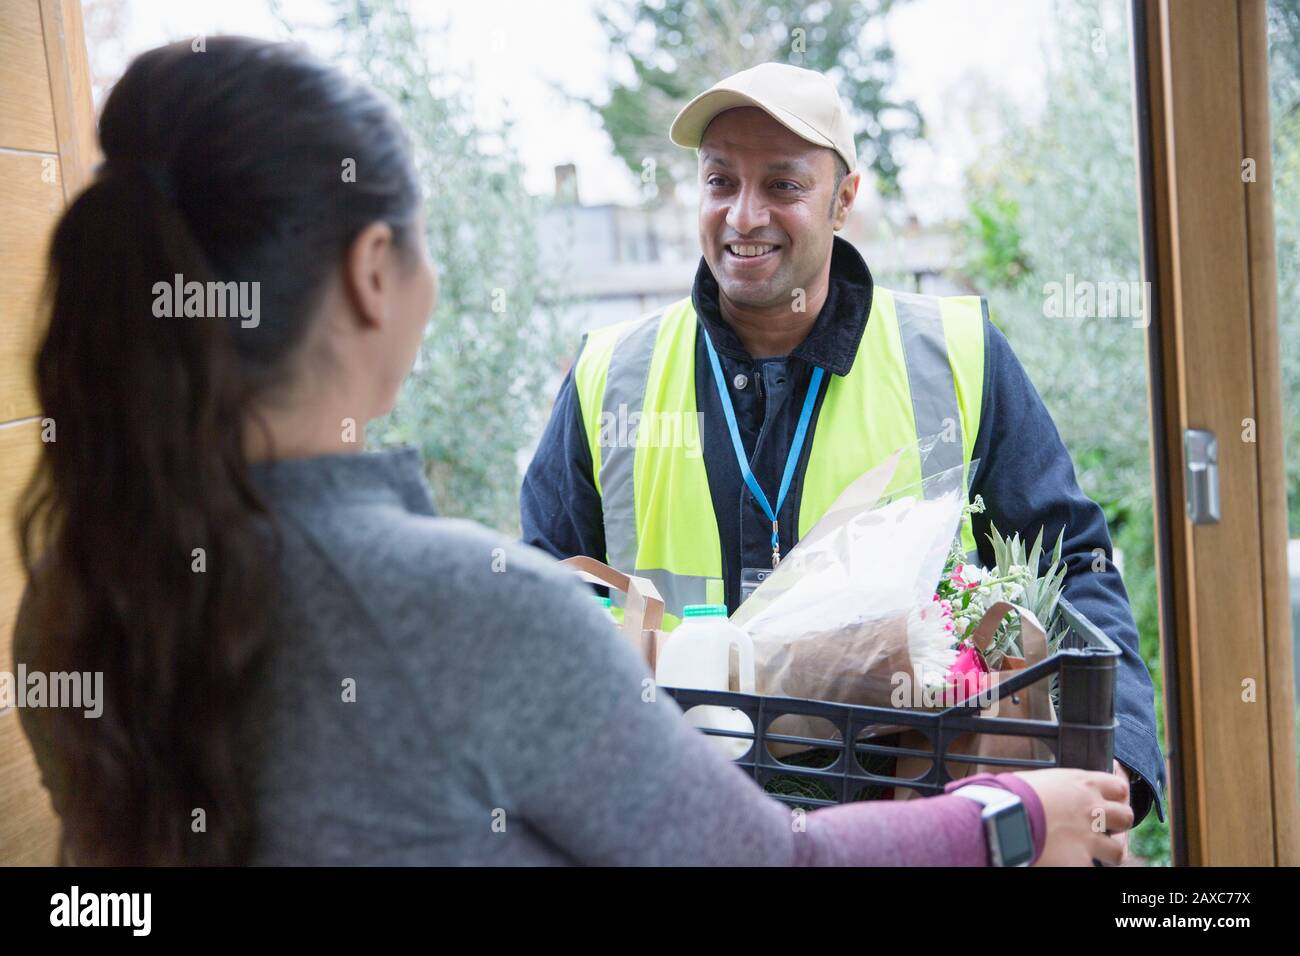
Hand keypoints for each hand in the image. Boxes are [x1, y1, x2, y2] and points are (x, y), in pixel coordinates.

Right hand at [1013, 767, 1133, 865]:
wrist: (1004, 814)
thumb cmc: (1011, 792)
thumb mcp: (1039, 779)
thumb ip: (1056, 787)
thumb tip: (1049, 792)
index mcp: (1082, 783)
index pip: (1118, 787)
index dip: (1116, 796)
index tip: (1110, 801)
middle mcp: (1092, 808)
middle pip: (1126, 817)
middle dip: (1117, 824)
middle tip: (1104, 829)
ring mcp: (1089, 836)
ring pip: (1117, 849)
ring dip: (1106, 851)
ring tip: (1092, 852)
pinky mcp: (1080, 860)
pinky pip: (1091, 867)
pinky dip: (1081, 864)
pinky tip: (1070, 861)